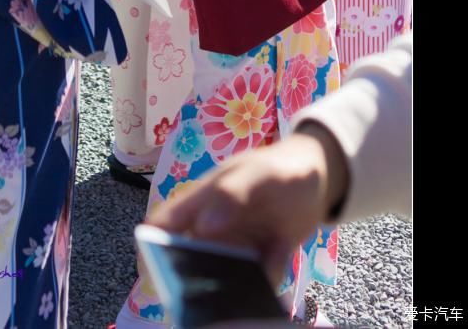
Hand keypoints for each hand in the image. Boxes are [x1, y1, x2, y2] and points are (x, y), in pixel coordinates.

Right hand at [146, 124, 347, 285]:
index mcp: (202, 200)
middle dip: (192, 281)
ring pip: (221, 277)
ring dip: (229, 292)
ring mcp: (236, 248)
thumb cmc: (279, 168)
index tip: (152, 274)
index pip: (164, 223)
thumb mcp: (260, 173)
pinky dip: (260, 291)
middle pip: (189, 260)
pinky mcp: (260, 264)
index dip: (150, 246)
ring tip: (244, 299)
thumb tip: (203, 227)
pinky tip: (271, 291)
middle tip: (208, 297)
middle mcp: (213, 228)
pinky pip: (254, 284)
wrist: (317, 178)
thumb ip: (233, 192)